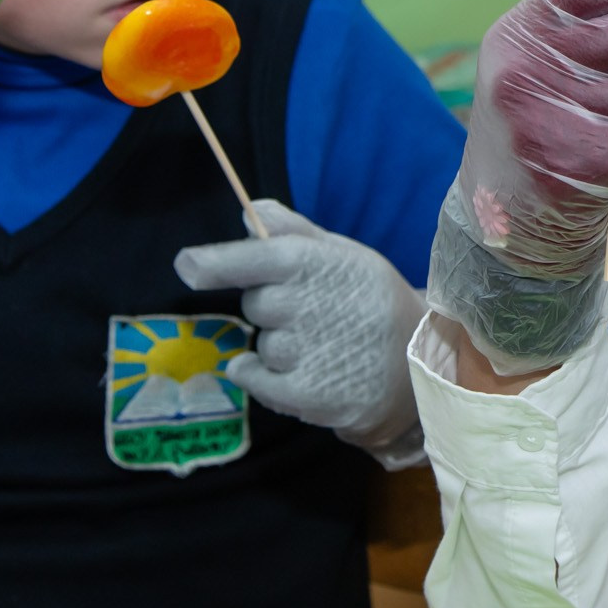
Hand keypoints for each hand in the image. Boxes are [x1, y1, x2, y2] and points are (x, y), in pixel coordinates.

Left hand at [175, 199, 425, 464]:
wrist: (420, 366)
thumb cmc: (373, 302)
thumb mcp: (347, 256)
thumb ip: (295, 232)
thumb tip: (249, 212)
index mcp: (321, 264)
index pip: (261, 257)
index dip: (219, 262)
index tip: (187, 265)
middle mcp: (313, 306)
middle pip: (256, 302)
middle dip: (272, 305)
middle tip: (312, 311)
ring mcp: (309, 353)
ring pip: (261, 343)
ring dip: (279, 345)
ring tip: (322, 345)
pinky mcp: (306, 395)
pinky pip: (254, 378)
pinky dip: (259, 375)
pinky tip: (294, 371)